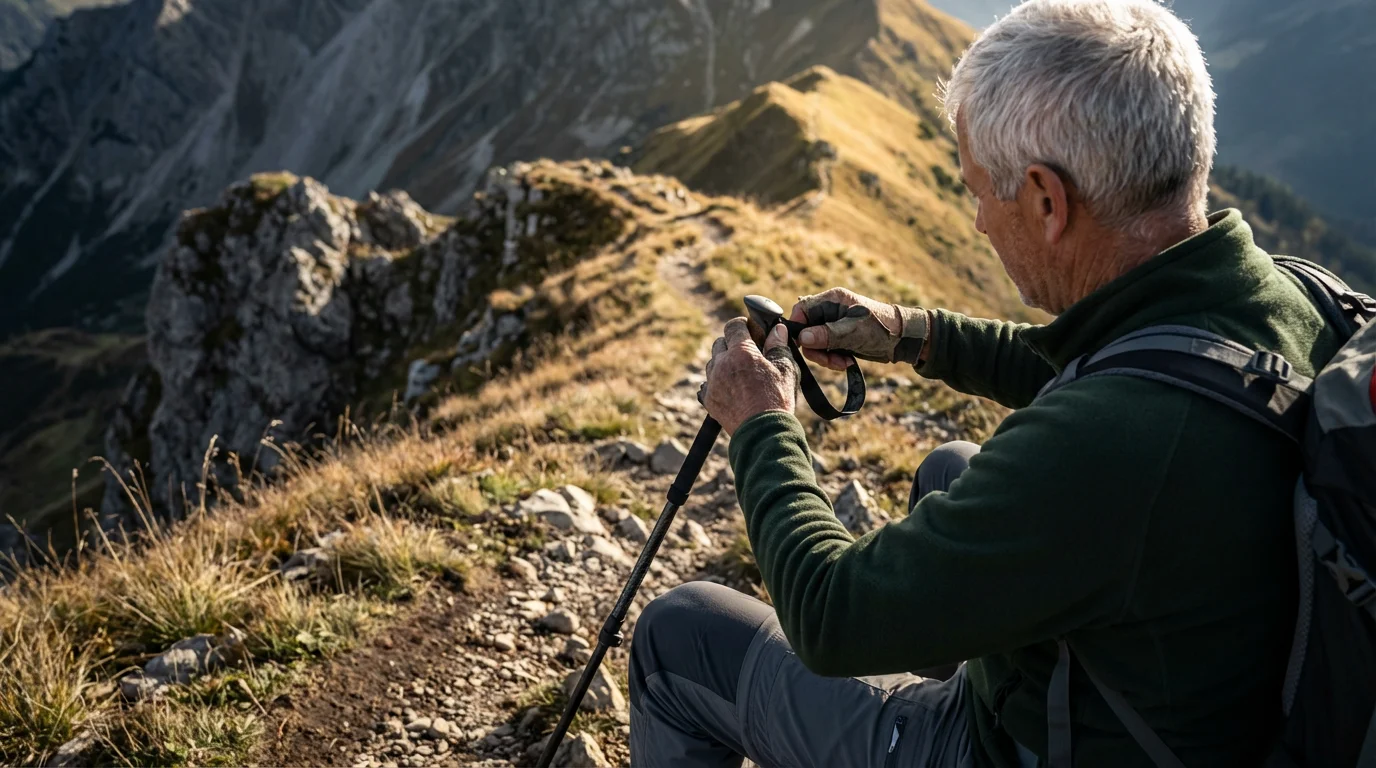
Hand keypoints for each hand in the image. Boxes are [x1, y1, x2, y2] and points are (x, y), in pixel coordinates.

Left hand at [699, 318, 796, 434]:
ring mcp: (712, 382)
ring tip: (739, 374)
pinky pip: (707, 384)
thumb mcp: (786, 370)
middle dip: (732, 344)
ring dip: (723, 363)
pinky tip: (730, 389)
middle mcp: (722, 364)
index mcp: (741, 352)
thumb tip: (777, 330)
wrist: (763, 434)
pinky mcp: (708, 399)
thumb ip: (778, 346)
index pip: (734, 326)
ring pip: (712, 363)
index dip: (742, 325)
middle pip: (720, 343)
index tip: (749, 329)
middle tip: (747, 353)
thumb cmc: (777, 400)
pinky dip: (717, 383)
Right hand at [790, 288, 927, 370]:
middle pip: (806, 330)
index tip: (802, 345)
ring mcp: (833, 326)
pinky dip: (832, 359)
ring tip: (842, 363)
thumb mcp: (852, 332)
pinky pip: (825, 350)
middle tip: (829, 360)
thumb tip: (802, 338)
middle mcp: (829, 311)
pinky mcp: (838, 339)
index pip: (802, 310)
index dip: (798, 327)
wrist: (901, 340)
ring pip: (814, 344)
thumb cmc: (880, 328)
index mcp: (832, 300)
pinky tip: (846, 362)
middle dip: (816, 349)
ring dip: (825, 357)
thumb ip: (826, 334)